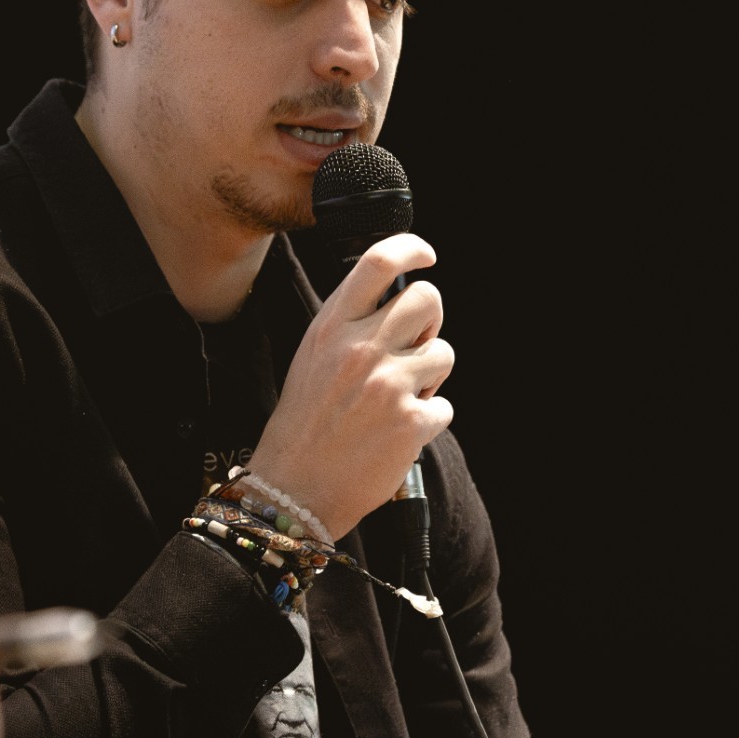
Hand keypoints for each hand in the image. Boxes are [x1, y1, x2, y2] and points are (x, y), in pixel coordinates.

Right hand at [247, 233, 453, 540]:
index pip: (379, 262)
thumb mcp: (313, 359)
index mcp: (331, 327)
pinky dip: (428, 420)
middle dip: (430, 322)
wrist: (294, 489)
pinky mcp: (411, 423)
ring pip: (444, 352)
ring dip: (432, 375)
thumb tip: (402, 308)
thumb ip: (351, 327)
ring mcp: (388, 385)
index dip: (412, 248)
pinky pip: (444, 406)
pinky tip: (398, 434)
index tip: (427, 255)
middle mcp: (360, 349)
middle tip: (415, 347)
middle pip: (428, 300)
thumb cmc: (304, 424)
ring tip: (401, 398)